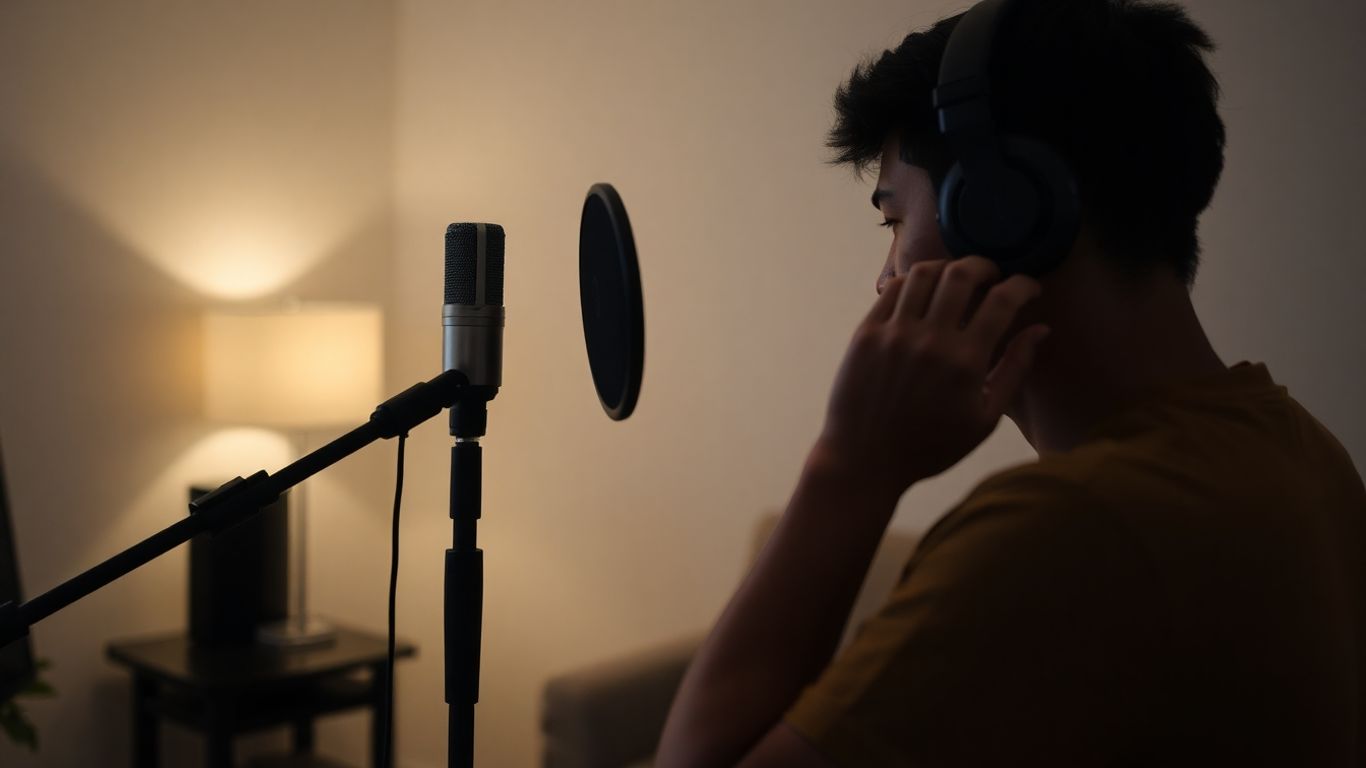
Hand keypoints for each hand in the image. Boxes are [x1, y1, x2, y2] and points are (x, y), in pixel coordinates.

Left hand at [815, 256, 1049, 498]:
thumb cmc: (930, 446)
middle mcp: (929, 340)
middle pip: (962, 274)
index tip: (1029, 288)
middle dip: (985, 265)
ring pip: (925, 273)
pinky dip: (914, 281)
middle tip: (992, 275)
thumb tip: (1041, 329)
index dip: (1023, 285)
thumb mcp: (985, 418)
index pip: (1003, 301)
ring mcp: (894, 333)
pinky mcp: (866, 333)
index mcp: (965, 362)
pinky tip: (924, 291)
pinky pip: (893, 289)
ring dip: (948, 267)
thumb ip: (1015, 370)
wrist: (865, 460)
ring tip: (957, 278)